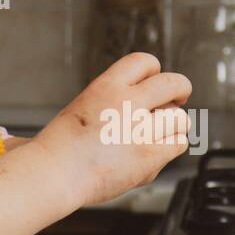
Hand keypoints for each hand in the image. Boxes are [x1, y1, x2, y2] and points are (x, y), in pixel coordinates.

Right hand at [34, 53, 191, 208]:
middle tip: (180, 98)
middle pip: (173, 83)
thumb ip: (113, 102)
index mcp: (106, 86)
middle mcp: (126, 103)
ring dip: (175, 127)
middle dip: (181, 89)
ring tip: (161, 136)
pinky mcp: (149, 155)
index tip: (156, 81)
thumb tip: (142, 106)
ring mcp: (140, 129)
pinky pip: (178, 145)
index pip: (144, 61)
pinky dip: (170, 150)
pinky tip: (154, 155)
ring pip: (180, 119)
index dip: (155, 70)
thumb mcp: (82, 107)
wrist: (54, 173)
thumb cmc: (62, 148)